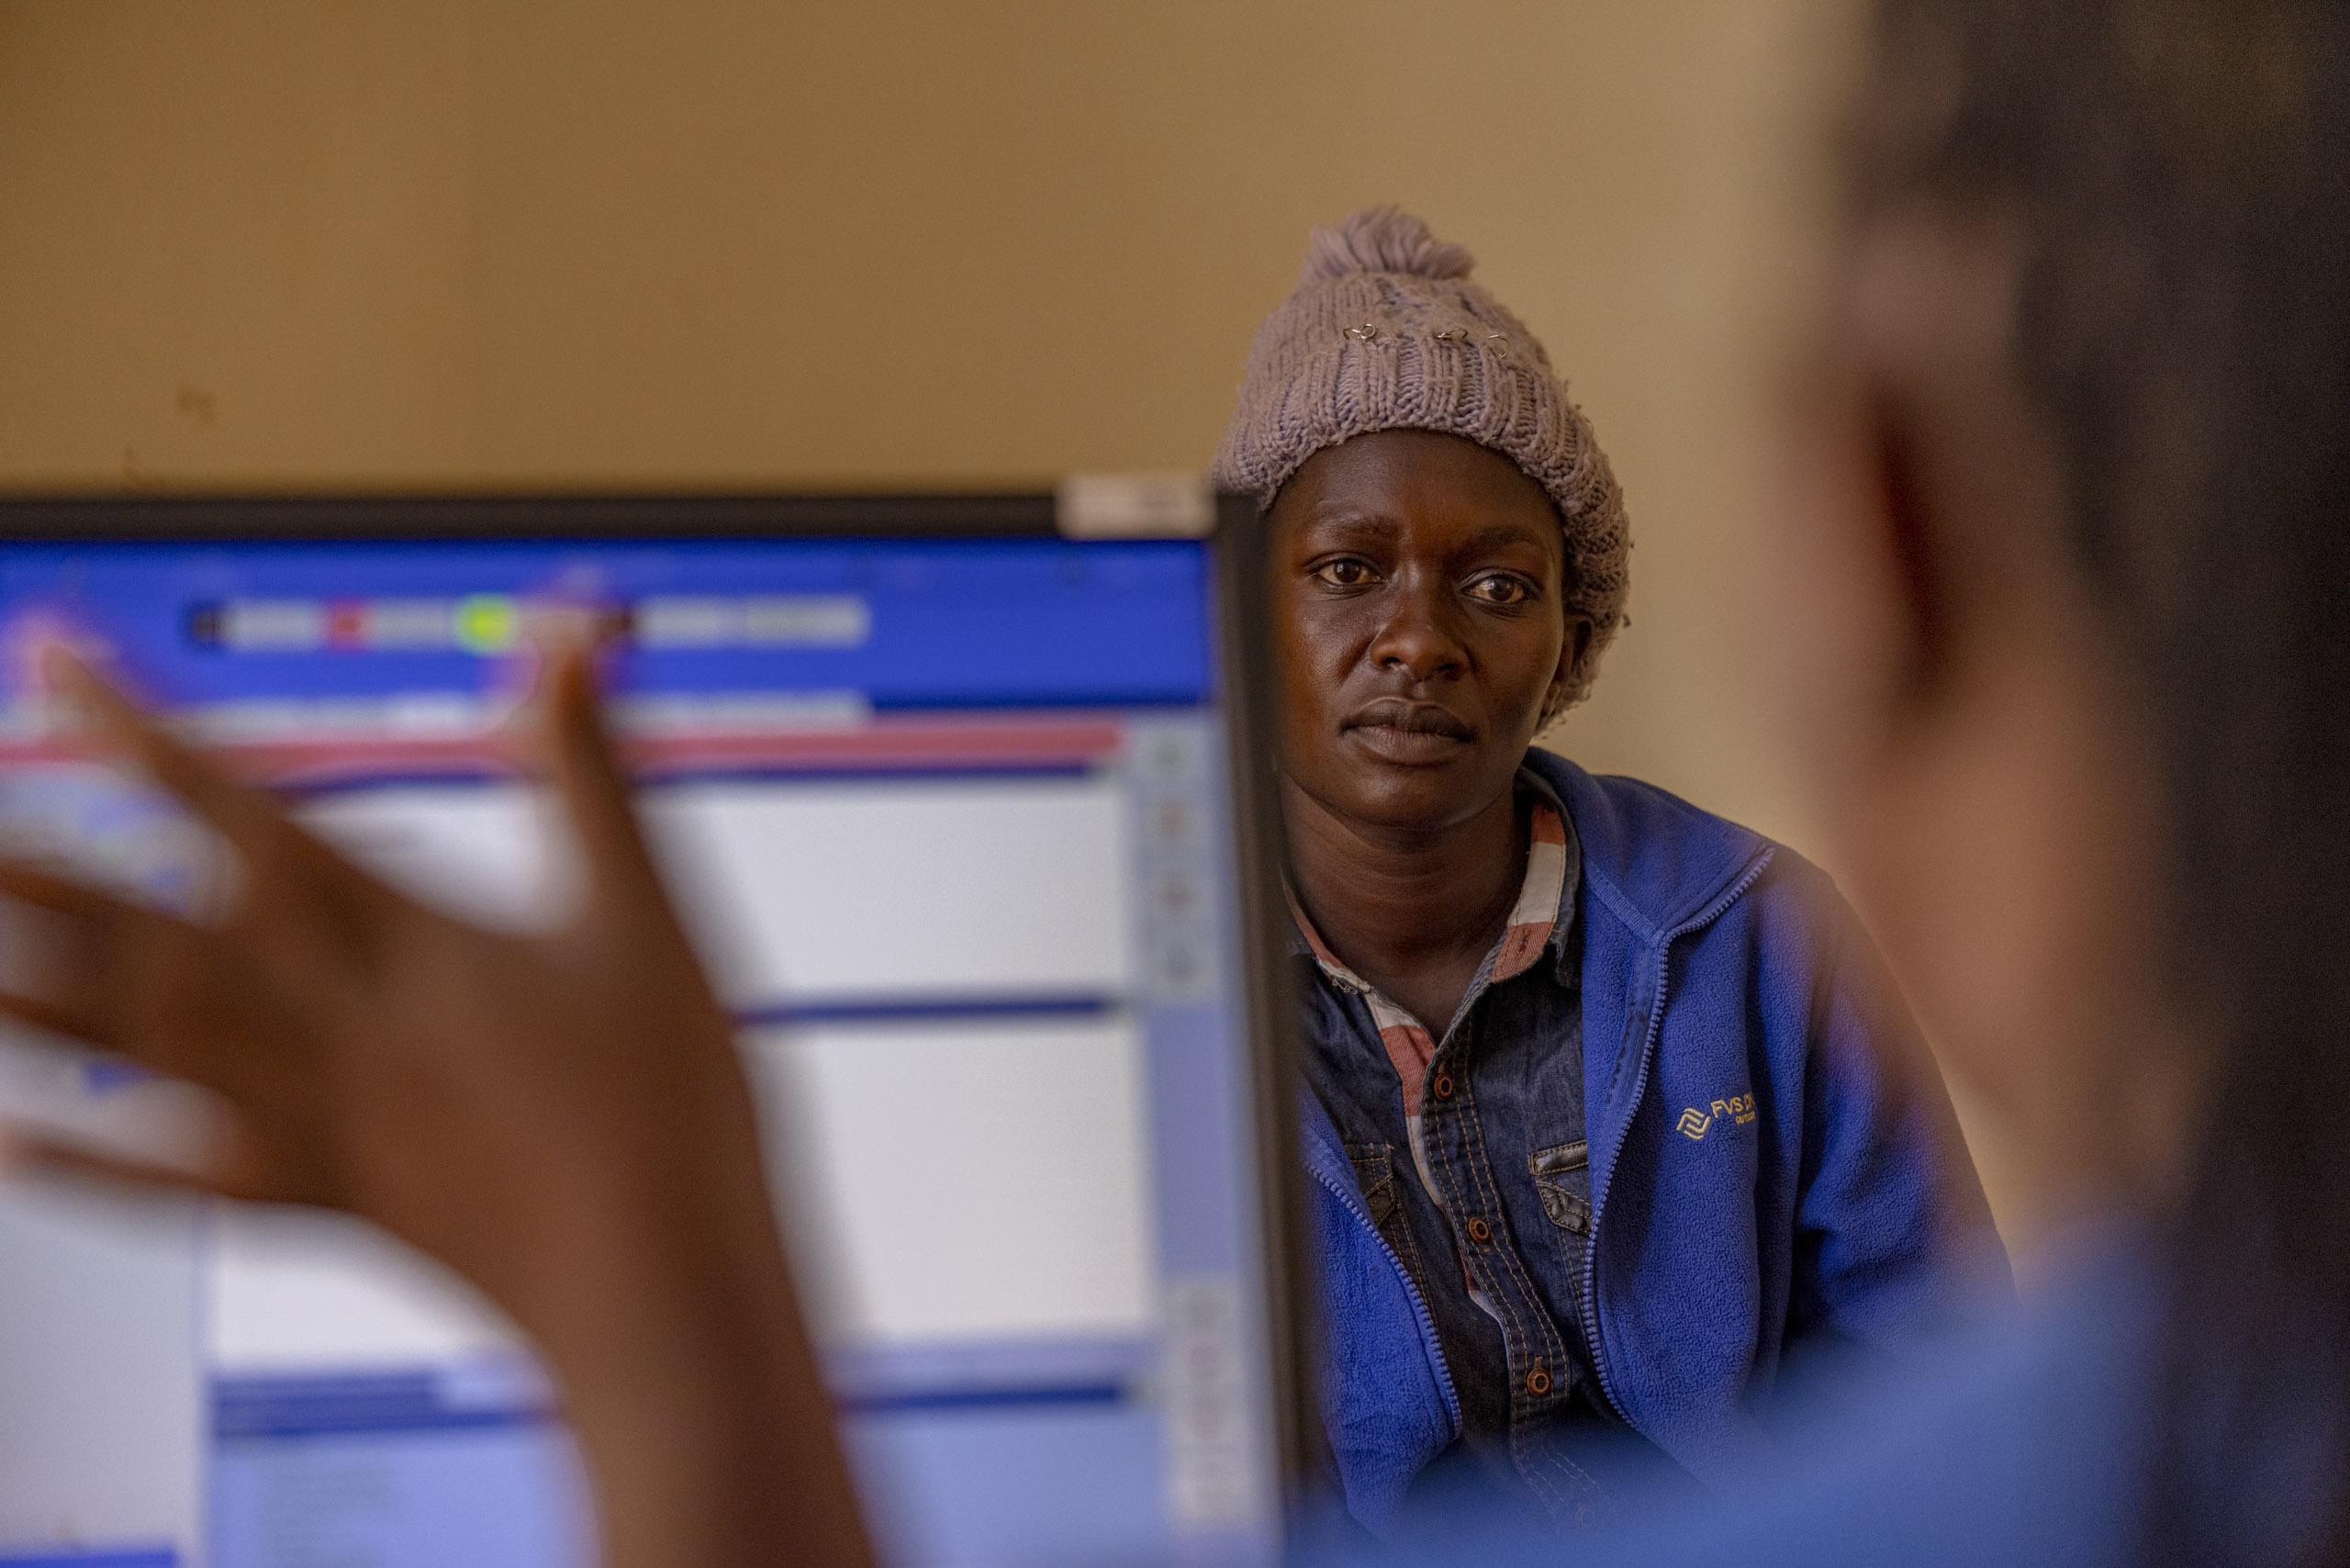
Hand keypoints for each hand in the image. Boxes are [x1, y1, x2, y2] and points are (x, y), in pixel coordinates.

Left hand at [0, 629, 870, 1567]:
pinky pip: (193, 1184)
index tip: (54, 666)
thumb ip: (590, 771)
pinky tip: (20, 1147)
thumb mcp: (646, 913)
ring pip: (149, 1053)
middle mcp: (337, 1025)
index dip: (138, 737)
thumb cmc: (666, 1102)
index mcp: (405, 942)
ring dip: (36, 1006)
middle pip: (156, 938)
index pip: (242, 817)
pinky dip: (99, 1168)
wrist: (655, 1283)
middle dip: (38, 877)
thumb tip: (564, 642)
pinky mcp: (339, 1202)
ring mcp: (325, 1120)